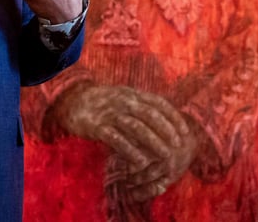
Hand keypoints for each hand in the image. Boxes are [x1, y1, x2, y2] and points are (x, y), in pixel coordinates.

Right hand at [58, 84, 197, 200]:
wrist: (72, 100)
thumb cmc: (103, 103)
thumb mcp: (124, 97)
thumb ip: (142, 105)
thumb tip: (166, 119)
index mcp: (132, 94)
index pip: (158, 103)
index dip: (173, 117)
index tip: (185, 132)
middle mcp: (123, 101)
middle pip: (150, 114)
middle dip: (166, 130)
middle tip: (178, 145)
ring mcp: (110, 113)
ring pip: (135, 127)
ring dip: (153, 142)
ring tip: (165, 156)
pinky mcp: (97, 126)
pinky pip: (116, 139)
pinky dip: (130, 150)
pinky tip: (141, 162)